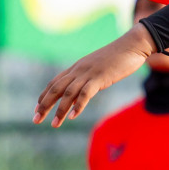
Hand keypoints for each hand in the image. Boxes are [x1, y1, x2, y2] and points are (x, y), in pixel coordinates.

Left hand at [33, 24, 156, 126]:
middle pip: (56, 88)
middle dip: (45, 105)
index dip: (44, 96)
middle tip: (36, 120)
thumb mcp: (98, 68)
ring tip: (54, 124)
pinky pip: (85, 93)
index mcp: (78, 67)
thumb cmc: (118, 57)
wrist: (133, 45)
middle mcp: (79, 69)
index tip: (37, 109)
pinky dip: (78, 106)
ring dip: (60, 110)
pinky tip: (73, 116)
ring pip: (68, 93)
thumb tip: (80, 93)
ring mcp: (89, 73)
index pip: (55, 82)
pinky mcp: (100, 77)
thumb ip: (88, 78)